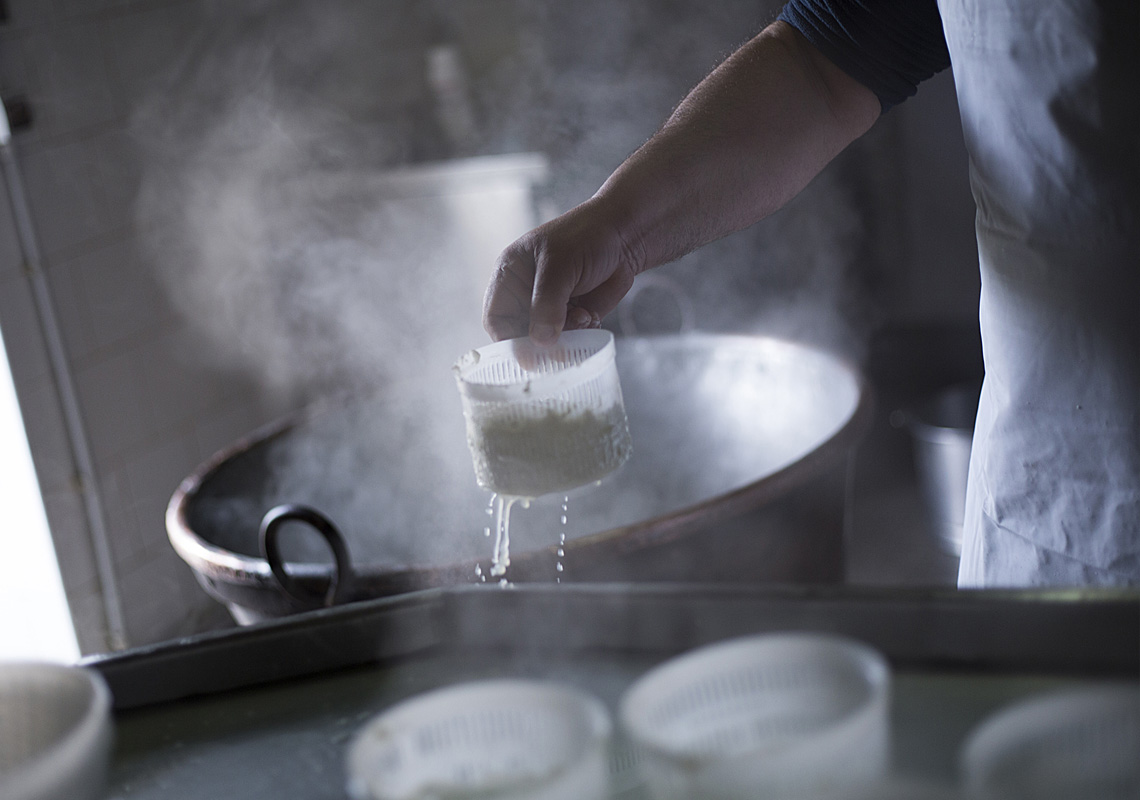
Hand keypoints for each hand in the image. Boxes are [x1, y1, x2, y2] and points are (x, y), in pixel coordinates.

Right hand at [483, 197, 642, 342]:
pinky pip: (572, 338)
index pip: (496, 318)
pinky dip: (582, 334)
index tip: (528, 353)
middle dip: (542, 342)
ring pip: (549, 340)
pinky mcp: (574, 314)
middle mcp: (527, 294)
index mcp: (510, 275)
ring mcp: (552, 306)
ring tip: (583, 316)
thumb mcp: (559, 266)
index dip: (507, 339)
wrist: (625, 233)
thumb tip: (541, 341)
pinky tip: (591, 315)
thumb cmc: (586, 237)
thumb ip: (546, 304)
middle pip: (522, 335)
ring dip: (567, 337)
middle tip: (561, 343)